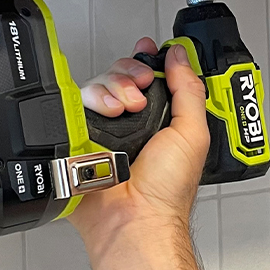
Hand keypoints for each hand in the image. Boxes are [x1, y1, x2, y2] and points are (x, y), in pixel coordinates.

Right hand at [70, 39, 212, 241]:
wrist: (134, 218)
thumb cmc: (166, 192)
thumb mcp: (193, 133)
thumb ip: (189, 90)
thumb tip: (180, 56)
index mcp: (160, 121)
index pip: (149, 77)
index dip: (147, 60)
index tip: (149, 51)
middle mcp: (131, 124)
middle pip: (121, 75)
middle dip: (131, 72)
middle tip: (141, 89)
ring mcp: (103, 129)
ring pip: (98, 84)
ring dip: (114, 87)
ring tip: (126, 109)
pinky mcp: (79, 136)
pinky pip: (76, 102)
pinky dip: (93, 101)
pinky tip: (108, 115)